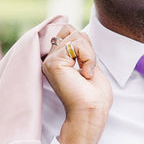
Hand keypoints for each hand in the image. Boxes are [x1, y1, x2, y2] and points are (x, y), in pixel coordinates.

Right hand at [42, 24, 112, 143]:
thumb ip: (81, 48)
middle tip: (88, 70)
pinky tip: (86, 74)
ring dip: (89, 54)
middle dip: (87, 47)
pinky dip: (88, 58)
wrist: (91, 113)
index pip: (70, 33)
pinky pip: (77, 44)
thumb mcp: (88, 64)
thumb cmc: (94, 97)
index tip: (87, 68)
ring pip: (76, 36)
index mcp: (57, 61)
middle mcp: (49, 60)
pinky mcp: (54, 63)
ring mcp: (50, 61)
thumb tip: (77, 31)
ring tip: (87, 74)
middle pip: (72, 31)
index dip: (85, 45)